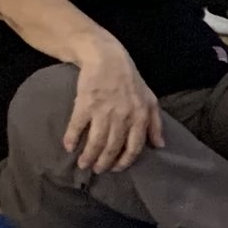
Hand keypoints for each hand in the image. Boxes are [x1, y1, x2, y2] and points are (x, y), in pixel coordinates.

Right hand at [63, 52, 164, 172]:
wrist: (106, 57)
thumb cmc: (130, 80)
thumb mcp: (150, 100)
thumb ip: (155, 123)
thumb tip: (159, 145)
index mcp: (140, 117)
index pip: (134, 148)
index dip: (124, 161)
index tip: (116, 169)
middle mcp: (123, 117)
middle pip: (113, 148)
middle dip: (104, 163)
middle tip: (98, 170)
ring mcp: (103, 111)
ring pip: (96, 141)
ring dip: (88, 156)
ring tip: (83, 164)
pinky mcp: (85, 103)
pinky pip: (77, 126)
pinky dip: (72, 138)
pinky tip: (68, 147)